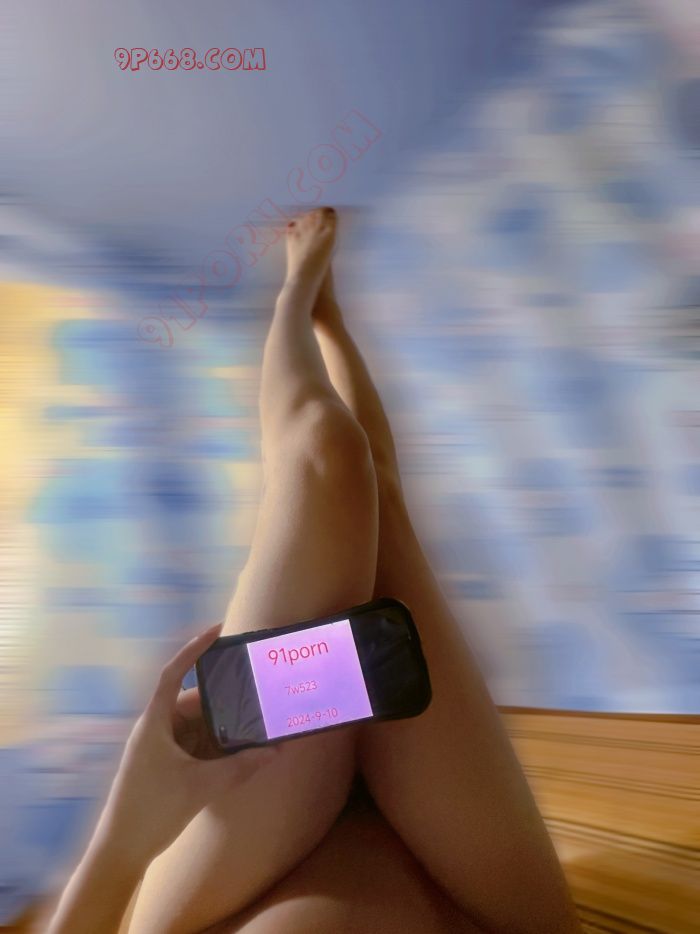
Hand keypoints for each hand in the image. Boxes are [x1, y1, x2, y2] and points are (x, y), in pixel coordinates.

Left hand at [99, 623, 276, 865]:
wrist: (120, 852)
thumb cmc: (152, 810)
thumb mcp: (201, 787)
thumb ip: (240, 767)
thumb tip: (275, 750)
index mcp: (155, 721)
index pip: (174, 672)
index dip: (195, 649)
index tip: (219, 632)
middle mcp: (155, 728)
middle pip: (193, 702)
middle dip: (224, 701)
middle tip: (255, 695)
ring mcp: (158, 748)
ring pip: (196, 725)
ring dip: (222, 727)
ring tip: (254, 725)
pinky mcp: (164, 766)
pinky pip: (194, 745)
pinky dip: (214, 746)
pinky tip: (238, 752)